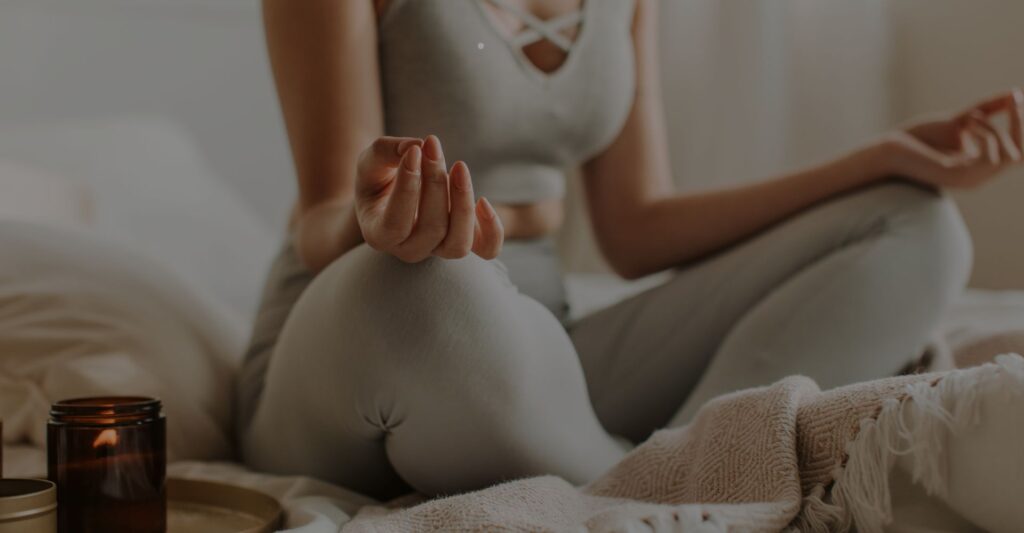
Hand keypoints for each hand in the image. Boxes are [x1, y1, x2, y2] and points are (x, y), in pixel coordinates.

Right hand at [354, 135, 503, 261]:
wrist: (395, 191)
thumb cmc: (379, 176)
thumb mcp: (372, 159)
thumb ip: (386, 151)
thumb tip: (417, 146)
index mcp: (379, 235)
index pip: (395, 223)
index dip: (407, 187)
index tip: (414, 151)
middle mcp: (408, 250)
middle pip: (432, 230)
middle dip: (436, 184)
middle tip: (433, 146)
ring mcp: (438, 250)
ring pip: (458, 244)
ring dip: (463, 203)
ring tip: (459, 167)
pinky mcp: (463, 241)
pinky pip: (487, 249)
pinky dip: (492, 230)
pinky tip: (483, 201)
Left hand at [880, 89, 1023, 188]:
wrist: (891, 149)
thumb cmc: (921, 137)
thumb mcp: (962, 120)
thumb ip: (988, 110)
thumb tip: (1015, 93)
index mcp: (980, 168)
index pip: (1018, 154)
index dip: (1022, 128)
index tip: (1019, 100)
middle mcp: (978, 178)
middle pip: (1020, 156)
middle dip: (1020, 125)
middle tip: (1014, 101)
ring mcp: (968, 179)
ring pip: (1010, 156)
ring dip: (996, 128)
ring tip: (971, 116)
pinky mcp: (956, 175)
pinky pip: (990, 157)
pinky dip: (986, 134)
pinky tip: (968, 122)